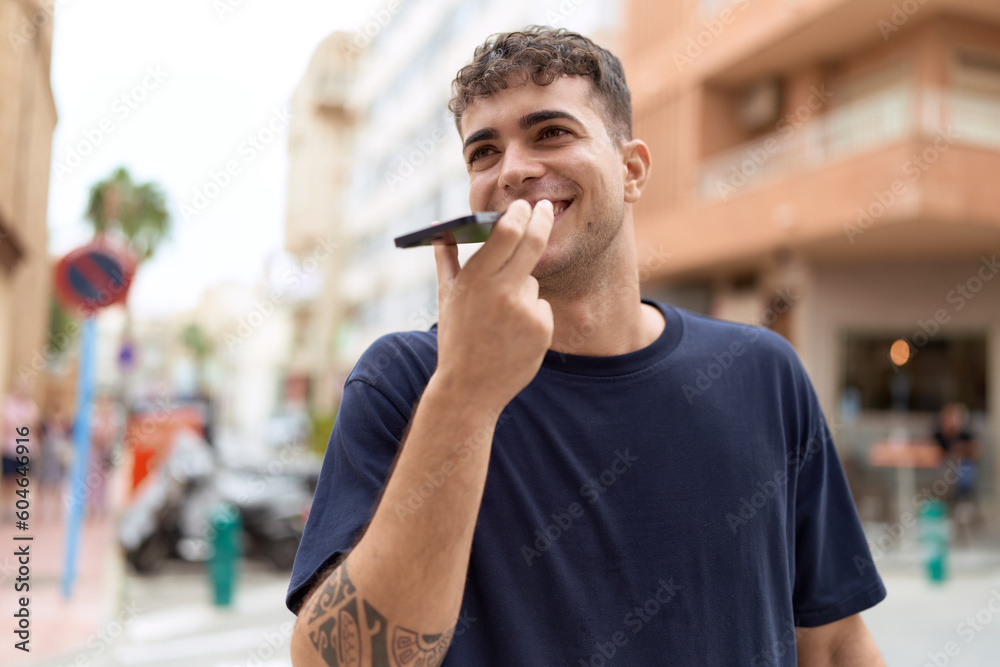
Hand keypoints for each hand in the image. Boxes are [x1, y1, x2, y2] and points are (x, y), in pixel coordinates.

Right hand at [432, 199, 554, 411]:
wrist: (469, 388)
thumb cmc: (455, 339)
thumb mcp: (446, 298)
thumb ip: (445, 259)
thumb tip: (438, 229)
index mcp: (476, 279)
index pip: (506, 232)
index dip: (519, 214)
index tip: (524, 205)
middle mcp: (502, 290)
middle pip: (532, 243)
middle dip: (541, 221)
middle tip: (547, 209)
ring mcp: (525, 310)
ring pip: (532, 281)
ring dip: (522, 288)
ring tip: (500, 318)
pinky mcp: (542, 328)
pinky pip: (541, 307)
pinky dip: (531, 315)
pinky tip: (513, 334)